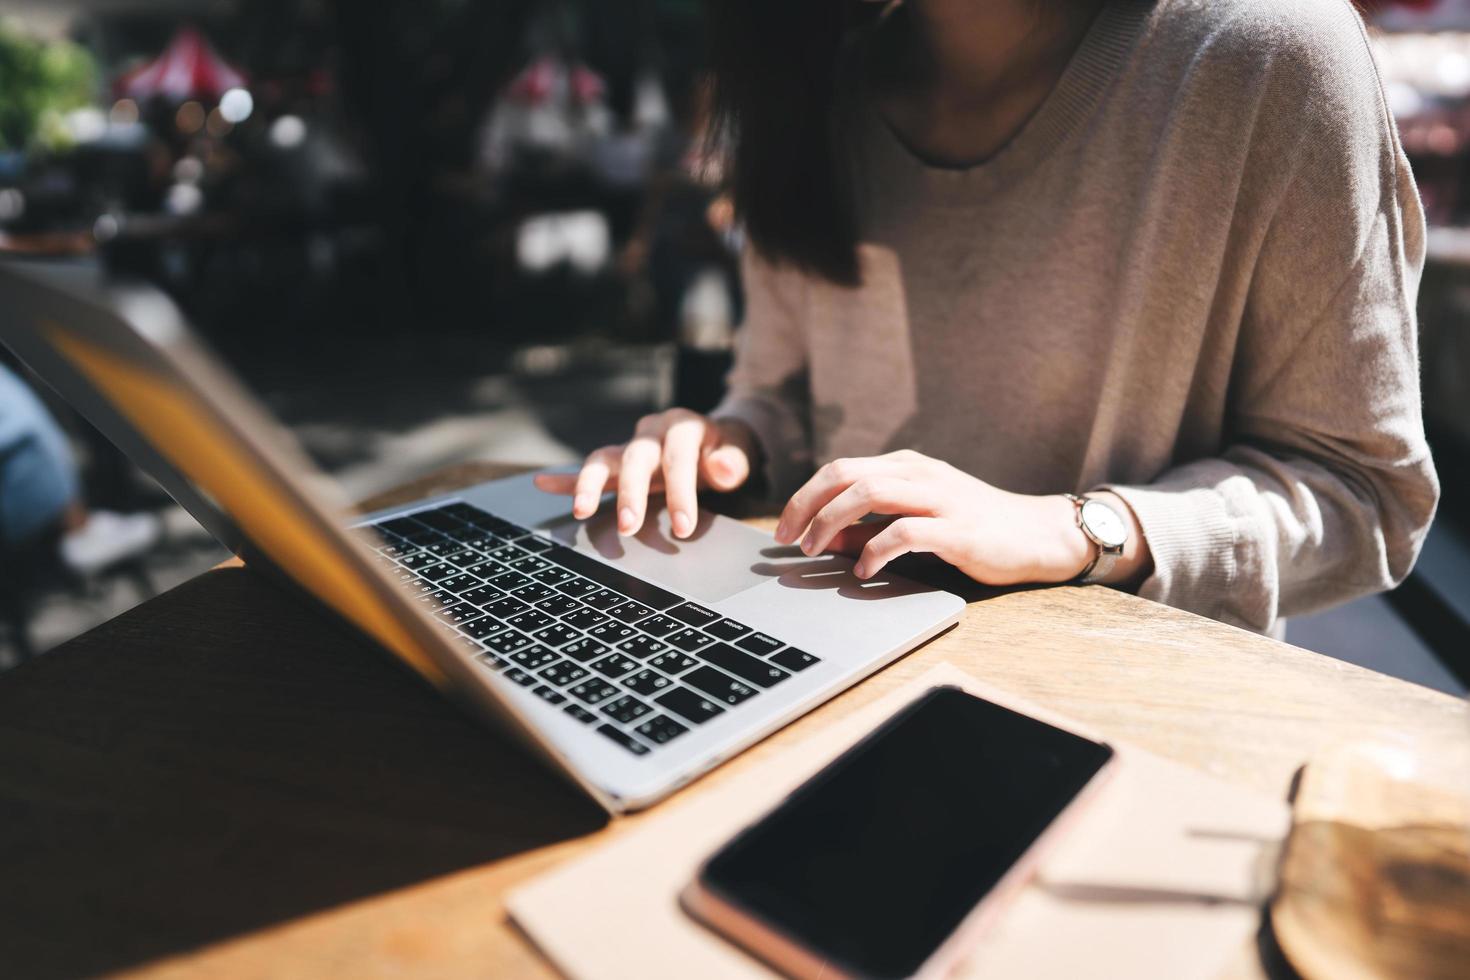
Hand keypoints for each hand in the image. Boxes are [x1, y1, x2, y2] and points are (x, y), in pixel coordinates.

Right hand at [534, 409, 757, 537]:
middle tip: (629, 528)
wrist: (715, 439)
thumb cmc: (726, 450)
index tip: (684, 528)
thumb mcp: (740, 453)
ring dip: (590, 485)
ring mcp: (631, 446)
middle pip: (635, 458)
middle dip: (632, 494)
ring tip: (581, 510)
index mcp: (683, 426)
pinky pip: (590, 469)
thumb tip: (720, 468)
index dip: (681, 493)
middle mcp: (651, 431)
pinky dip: (566, 477)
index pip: (678, 458)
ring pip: (603, 459)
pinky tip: (542, 484)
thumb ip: (733, 462)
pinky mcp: (618, 463)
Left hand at [774, 450, 1102, 585]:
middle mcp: (921, 474)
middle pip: (846, 474)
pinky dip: (875, 550)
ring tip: (815, 550)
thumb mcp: (917, 523)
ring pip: (871, 492)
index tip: (784, 527)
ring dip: (832, 522)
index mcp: (907, 467)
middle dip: (808, 505)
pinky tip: (864, 572)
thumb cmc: (976, 530)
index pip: (841, 468)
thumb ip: (872, 529)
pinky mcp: (958, 529)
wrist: (1040, 536)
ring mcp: (941, 497)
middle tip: (787, 539)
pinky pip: (905, 531)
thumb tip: (826, 540)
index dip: (805, 496)